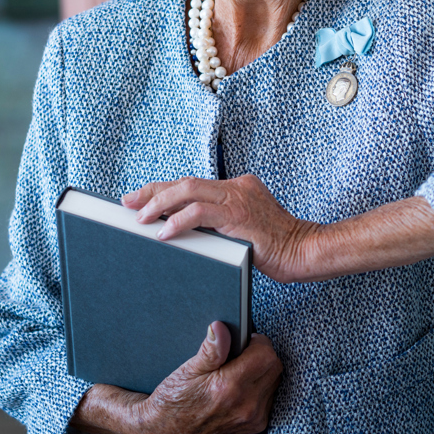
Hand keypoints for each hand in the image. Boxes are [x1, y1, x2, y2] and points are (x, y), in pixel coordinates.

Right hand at [72, 322, 281, 433]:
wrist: (166, 432)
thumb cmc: (173, 398)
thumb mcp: (187, 370)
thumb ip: (210, 350)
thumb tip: (221, 327)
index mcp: (229, 388)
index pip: (265, 354)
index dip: (257, 342)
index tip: (245, 340)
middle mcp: (245, 405)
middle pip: (274, 366)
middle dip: (262, 354)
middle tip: (242, 352)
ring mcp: (252, 418)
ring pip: (274, 381)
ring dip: (263, 370)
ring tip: (240, 369)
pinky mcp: (255, 426)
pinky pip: (270, 396)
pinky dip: (261, 386)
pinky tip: (243, 384)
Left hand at [124, 175, 317, 281]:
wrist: (304, 251)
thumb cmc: (276, 248)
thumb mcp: (242, 230)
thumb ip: (218, 225)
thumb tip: (180, 230)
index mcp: (238, 188)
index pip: (193, 185)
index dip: (163, 190)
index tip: (139, 199)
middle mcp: (237, 187)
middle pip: (186, 183)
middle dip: (153, 192)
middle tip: (128, 203)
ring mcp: (239, 198)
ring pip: (189, 191)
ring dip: (160, 204)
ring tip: (140, 218)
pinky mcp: (239, 215)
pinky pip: (201, 213)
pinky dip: (178, 221)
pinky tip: (164, 231)